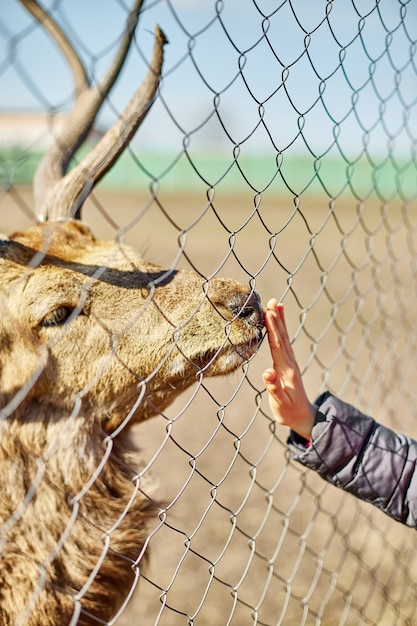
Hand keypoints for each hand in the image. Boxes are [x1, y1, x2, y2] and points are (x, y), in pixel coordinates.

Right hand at [263, 300, 315, 439]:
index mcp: (285, 370)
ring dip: (279, 321)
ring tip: (276, 304)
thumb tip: (267, 373)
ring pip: (284, 337)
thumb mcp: (280, 403)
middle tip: (272, 301)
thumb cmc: (289, 412)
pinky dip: (280, 330)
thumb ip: (273, 388)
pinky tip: (278, 323)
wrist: (304, 417)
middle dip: (276, 318)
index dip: (272, 329)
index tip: (268, 313)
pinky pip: (283, 342)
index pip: (277, 345)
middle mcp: (289, 363)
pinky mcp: (288, 364)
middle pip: (282, 337)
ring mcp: (290, 363)